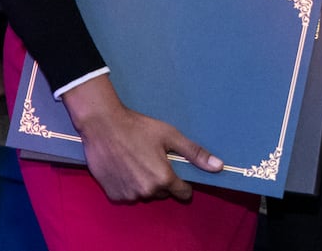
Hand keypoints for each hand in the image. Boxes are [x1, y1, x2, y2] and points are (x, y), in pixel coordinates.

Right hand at [62, 76, 222, 201]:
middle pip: (163, 193)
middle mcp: (147, 192)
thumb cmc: (138, 127)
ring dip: (145, 183)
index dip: (183, 182)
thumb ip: (195, 153)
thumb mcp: (170, 135)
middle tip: (152, 159)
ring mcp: (128, 195)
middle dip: (162, 180)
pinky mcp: (113, 195)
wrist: (102, 125)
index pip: (183, 193)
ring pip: (145, 194)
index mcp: (163, 178)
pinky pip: (128, 194)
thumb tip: (219, 166)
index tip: (176, 170)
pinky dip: (128, 185)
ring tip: (137, 161)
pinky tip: (124, 167)